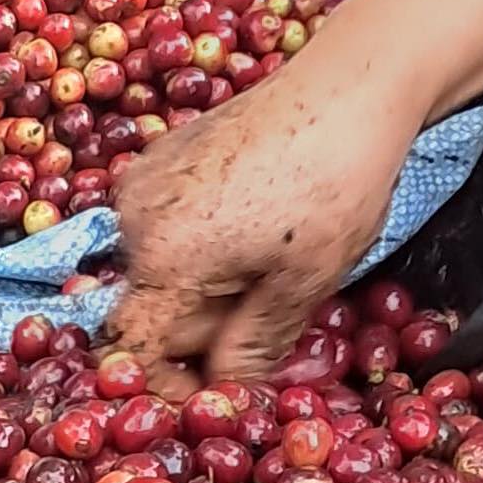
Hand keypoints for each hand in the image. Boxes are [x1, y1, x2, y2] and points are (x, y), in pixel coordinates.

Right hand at [107, 27, 424, 398]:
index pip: (132, 350)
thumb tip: (222, 397)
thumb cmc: (334, 186)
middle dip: (197, 329)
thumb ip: (250, 349)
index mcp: (162, 258)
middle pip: (148, 308)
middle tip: (263, 321)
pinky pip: (164, 226)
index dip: (163, 383)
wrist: (350, 85)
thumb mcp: (303, 286)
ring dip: (202, 286)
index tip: (207, 393)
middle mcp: (133, 220)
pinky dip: (199, 244)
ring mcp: (140, 182)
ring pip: (159, 268)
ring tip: (266, 267)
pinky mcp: (158, 157)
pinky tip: (252, 227)